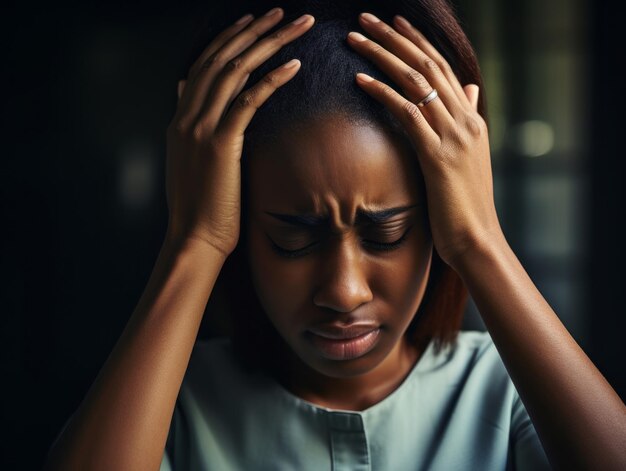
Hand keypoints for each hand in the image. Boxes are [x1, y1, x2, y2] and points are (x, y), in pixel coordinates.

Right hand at [165, 8, 314, 256]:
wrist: (193, 239)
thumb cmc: (200, 206)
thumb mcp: (187, 159)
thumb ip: (186, 122)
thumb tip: (183, 90)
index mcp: (180, 119)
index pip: (204, 65)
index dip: (228, 39)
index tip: (252, 21)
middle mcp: (187, 116)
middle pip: (221, 59)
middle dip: (253, 30)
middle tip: (281, 12)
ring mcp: (200, 129)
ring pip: (235, 71)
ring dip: (268, 44)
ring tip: (296, 26)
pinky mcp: (220, 144)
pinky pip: (249, 102)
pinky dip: (272, 80)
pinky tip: (294, 65)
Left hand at [346, 13, 501, 267]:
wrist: (478, 240)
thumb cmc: (466, 206)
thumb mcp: (469, 159)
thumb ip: (467, 122)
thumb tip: (469, 92)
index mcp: (472, 119)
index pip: (442, 68)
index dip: (416, 42)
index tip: (393, 23)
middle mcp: (465, 120)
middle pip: (427, 64)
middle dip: (394, 38)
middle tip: (365, 19)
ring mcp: (454, 135)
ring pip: (415, 81)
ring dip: (382, 55)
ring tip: (354, 38)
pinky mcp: (438, 155)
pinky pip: (407, 113)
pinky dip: (382, 93)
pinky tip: (360, 79)